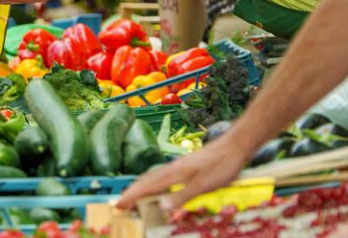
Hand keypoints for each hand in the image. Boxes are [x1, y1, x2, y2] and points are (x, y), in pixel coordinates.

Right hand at [116, 136, 247, 210]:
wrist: (235, 146)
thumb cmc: (222, 165)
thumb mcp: (204, 185)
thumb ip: (182, 195)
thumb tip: (160, 207)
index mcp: (173, 173)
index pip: (147, 186)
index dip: (132, 196)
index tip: (119, 205)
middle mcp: (172, 168)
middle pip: (145, 180)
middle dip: (131, 192)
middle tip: (120, 204)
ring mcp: (178, 166)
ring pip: (153, 177)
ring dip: (140, 188)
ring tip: (133, 197)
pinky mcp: (185, 167)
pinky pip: (161, 176)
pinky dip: (152, 184)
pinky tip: (157, 188)